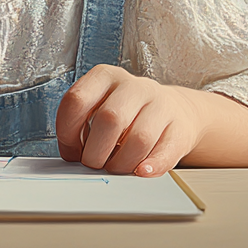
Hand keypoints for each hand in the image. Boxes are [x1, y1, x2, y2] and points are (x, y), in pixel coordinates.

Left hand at [56, 65, 205, 176]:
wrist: (174, 109)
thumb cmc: (128, 112)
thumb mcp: (100, 106)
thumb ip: (82, 125)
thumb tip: (72, 155)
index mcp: (105, 76)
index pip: (76, 100)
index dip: (67, 132)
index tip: (71, 150)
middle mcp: (133, 86)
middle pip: (109, 119)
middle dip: (95, 153)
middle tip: (94, 164)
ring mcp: (160, 104)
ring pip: (138, 139)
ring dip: (121, 163)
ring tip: (116, 168)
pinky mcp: (180, 127)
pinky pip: (165, 151)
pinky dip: (151, 166)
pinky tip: (141, 171)